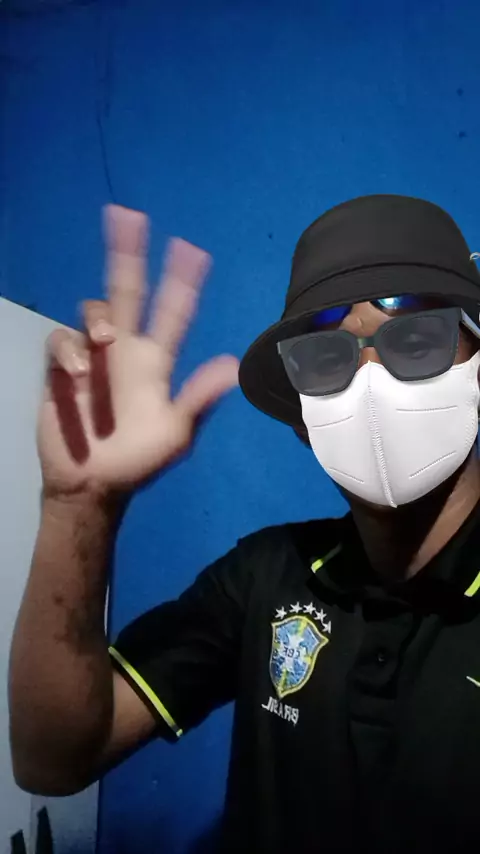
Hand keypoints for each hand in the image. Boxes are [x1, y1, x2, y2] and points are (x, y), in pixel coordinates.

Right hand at [38, 206, 238, 495]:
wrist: (94, 484)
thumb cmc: (139, 461)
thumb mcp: (176, 433)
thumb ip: (198, 398)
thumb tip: (232, 366)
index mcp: (156, 362)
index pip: (171, 312)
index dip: (181, 282)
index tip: (192, 250)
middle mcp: (125, 350)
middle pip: (127, 291)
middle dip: (128, 254)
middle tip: (128, 216)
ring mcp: (92, 358)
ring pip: (93, 312)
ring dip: (98, 318)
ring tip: (105, 342)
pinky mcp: (62, 370)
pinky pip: (60, 342)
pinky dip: (68, 349)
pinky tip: (80, 371)